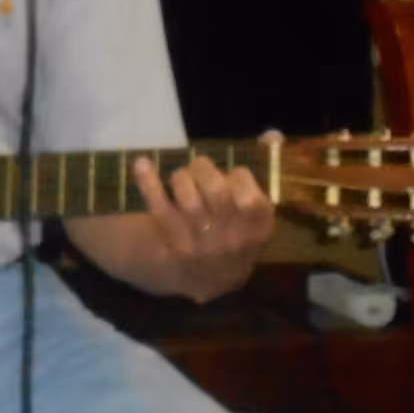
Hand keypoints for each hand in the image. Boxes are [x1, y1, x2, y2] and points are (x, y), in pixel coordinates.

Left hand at [132, 145, 275, 278]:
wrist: (212, 277)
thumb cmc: (237, 231)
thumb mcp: (256, 210)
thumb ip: (264, 169)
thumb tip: (271, 134)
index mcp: (259, 228)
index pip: (251, 195)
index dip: (238, 178)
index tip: (231, 176)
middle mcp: (233, 239)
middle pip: (217, 192)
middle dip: (203, 170)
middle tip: (197, 169)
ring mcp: (204, 246)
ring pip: (189, 200)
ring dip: (181, 178)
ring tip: (179, 178)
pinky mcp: (175, 245)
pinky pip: (160, 209)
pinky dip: (149, 183)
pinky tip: (141, 164)